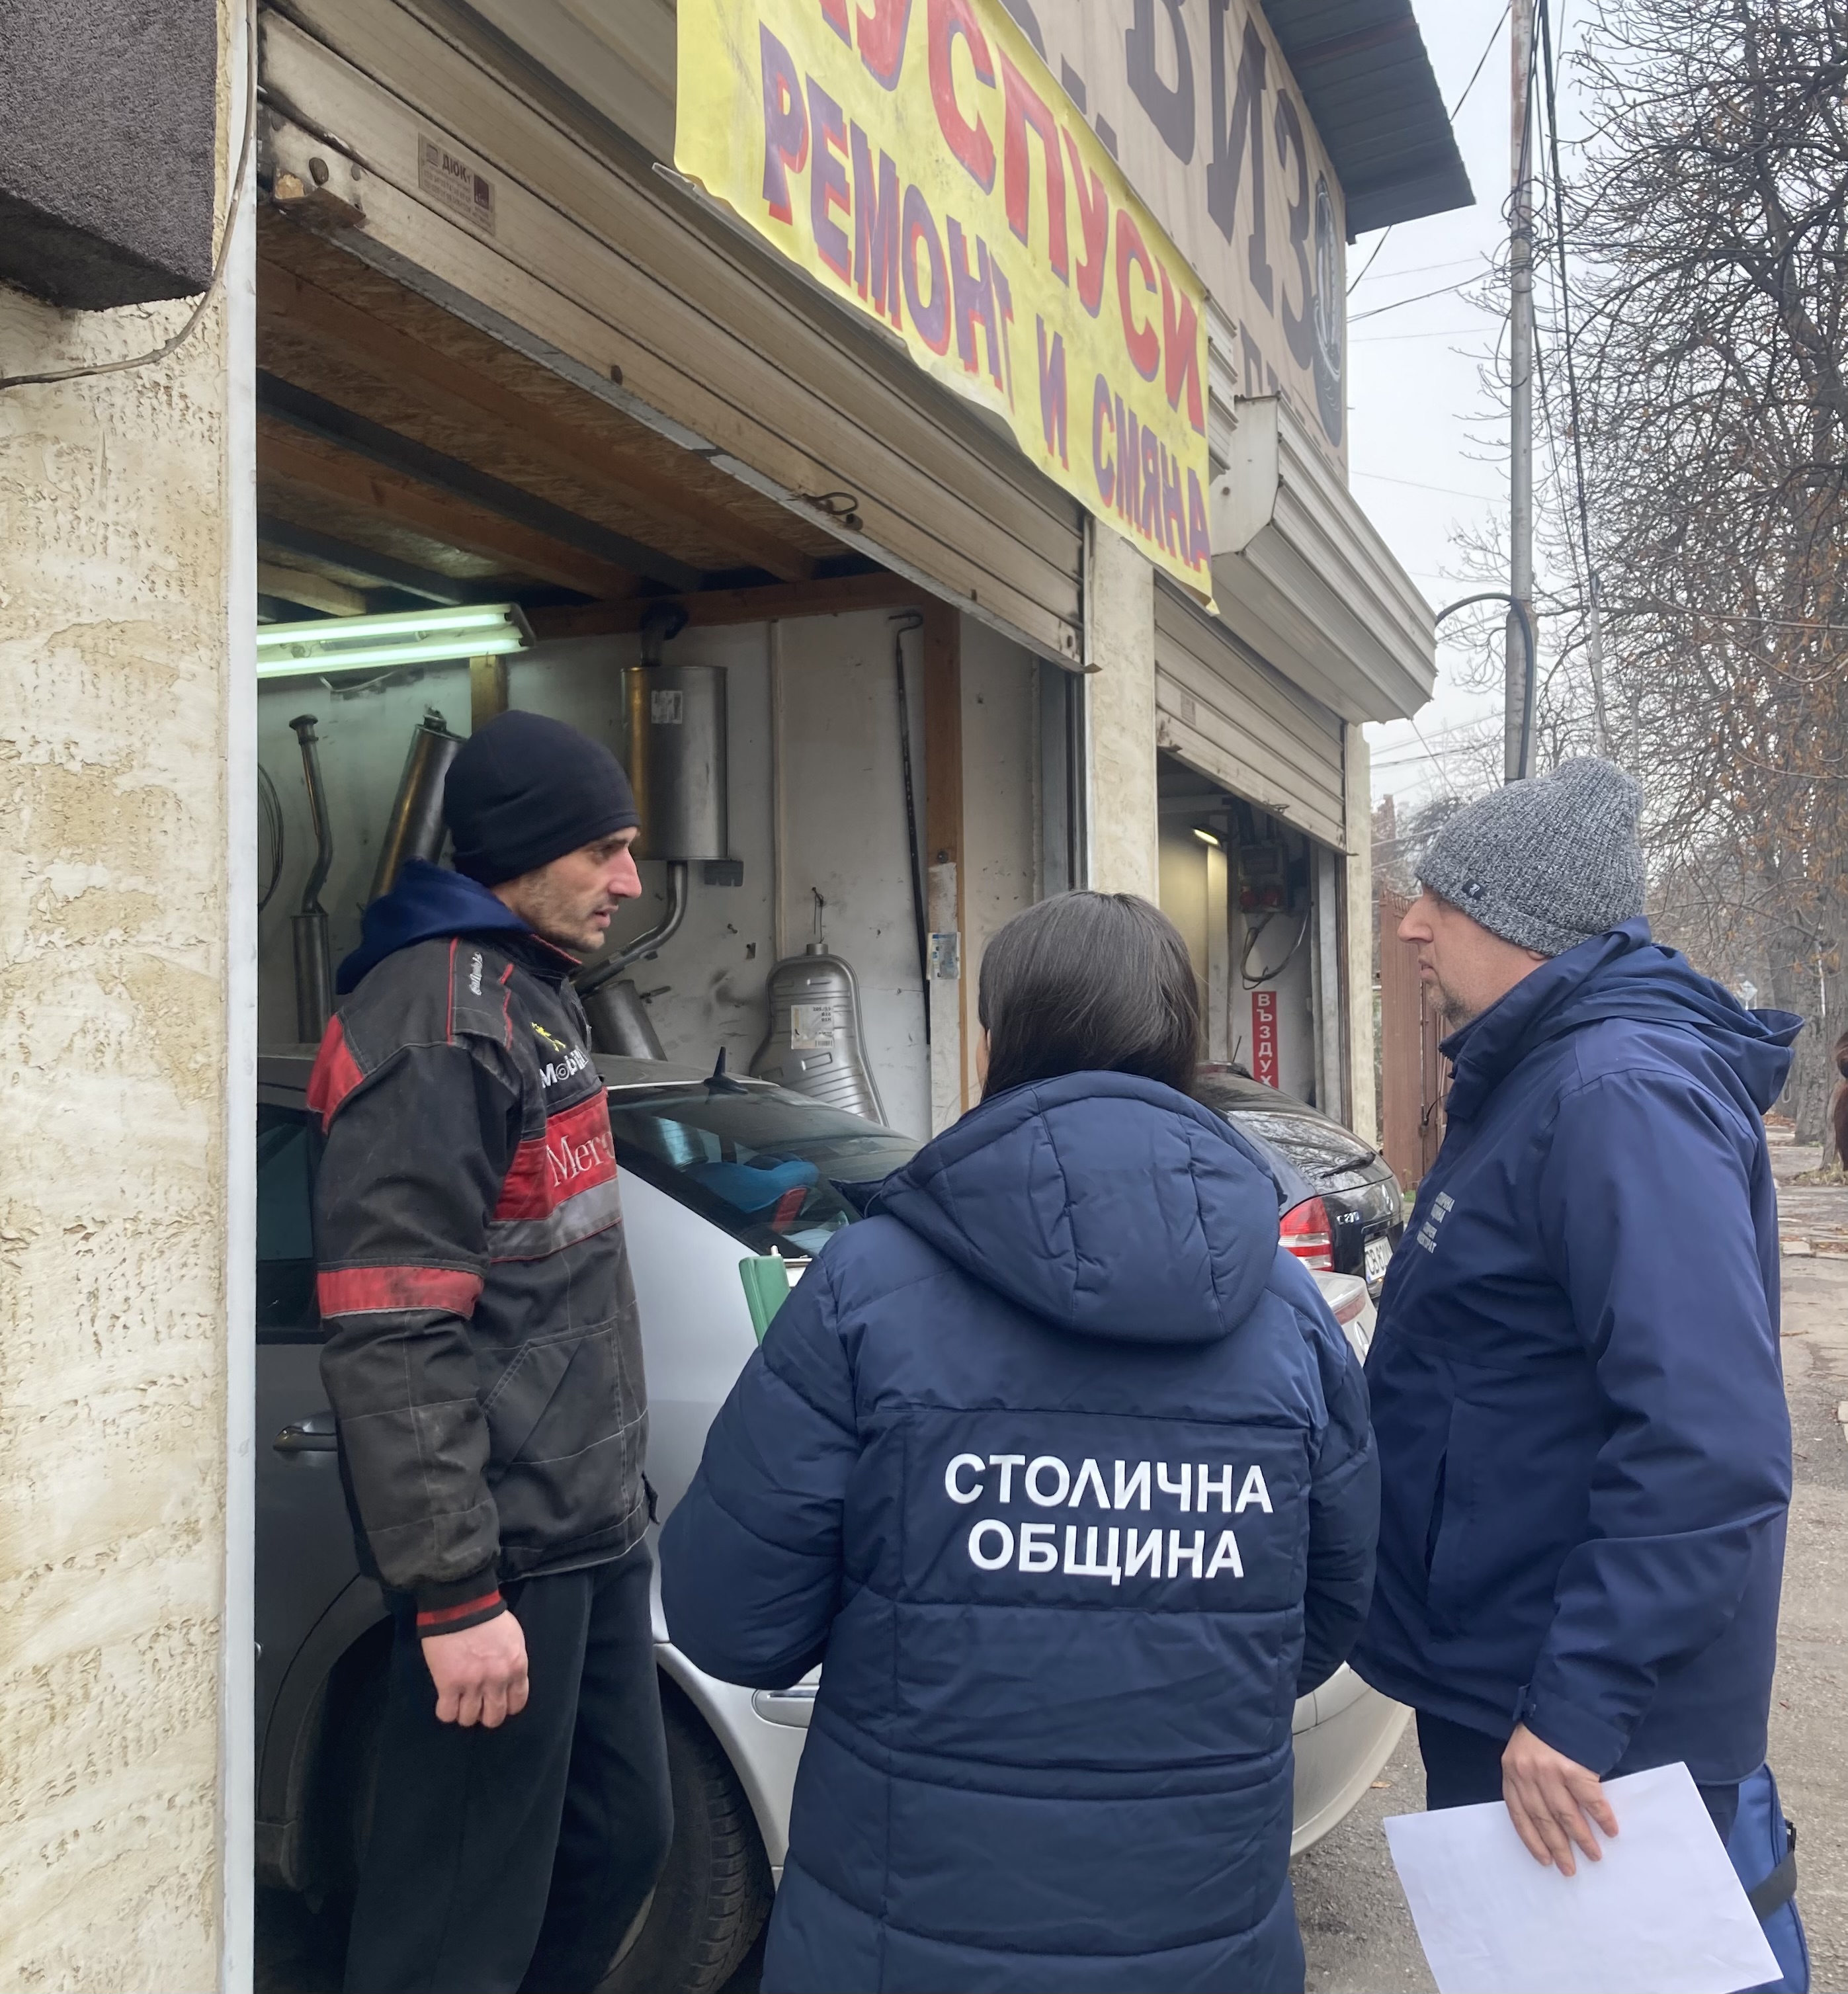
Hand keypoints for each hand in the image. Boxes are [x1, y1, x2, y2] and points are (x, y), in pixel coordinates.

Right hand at [421, 1611, 529, 1727]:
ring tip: (460, 1701)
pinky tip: (446, 1700)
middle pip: (494, 1717)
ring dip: (464, 1712)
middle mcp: (497, 1679)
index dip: (506, 1706)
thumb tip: (508, 1680)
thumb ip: (512, 1661)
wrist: (462, 1603)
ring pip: (469, 1719)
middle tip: (477, 1703)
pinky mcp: (448, 1684)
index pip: (517, 1703)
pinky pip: (447, 1713)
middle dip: (486, 1714)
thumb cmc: (489, 1616)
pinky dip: (446, 1711)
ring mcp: (472, 1684)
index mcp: (517, 1666)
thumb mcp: (513, 1638)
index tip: (497, 1700)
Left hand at [1501, 1722, 1618, 1875]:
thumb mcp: (1525, 1753)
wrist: (1565, 1702)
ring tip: (1593, 1856)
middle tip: (1569, 1869)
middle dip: (1557, 1847)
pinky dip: (1602, 1819)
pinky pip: (1591, 1801)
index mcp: (1512, 1771)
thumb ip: (1529, 1781)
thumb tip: (1546, 1819)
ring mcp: (1551, 1772)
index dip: (1531, 1839)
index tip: (1544, 1860)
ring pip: (1567, 1816)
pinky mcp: (1575, 1769)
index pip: (1518, 1814)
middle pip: (1543, 1819)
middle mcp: (1528, 1774)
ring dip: (1582, 1840)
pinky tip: (1611, 1831)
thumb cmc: (1544, 1730)